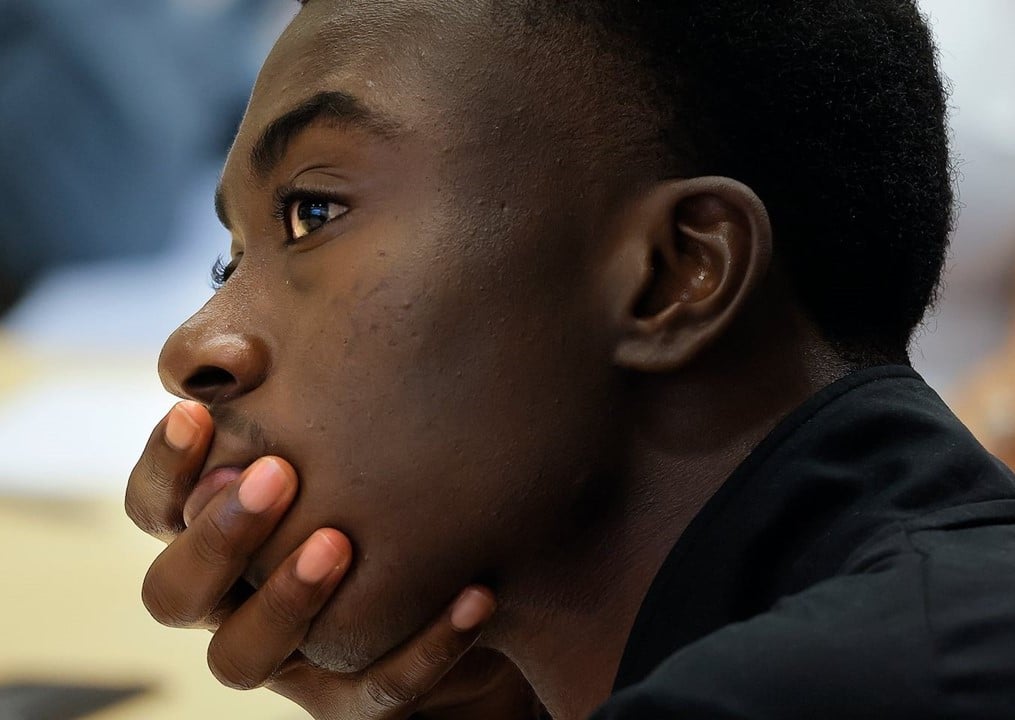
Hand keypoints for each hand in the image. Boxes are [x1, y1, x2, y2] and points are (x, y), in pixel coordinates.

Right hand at [125, 401, 539, 718]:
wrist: (466, 569)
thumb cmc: (393, 475)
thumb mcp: (346, 425)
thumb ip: (291, 390)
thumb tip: (238, 351)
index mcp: (221, 532)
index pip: (155, 509)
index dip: (165, 468)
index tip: (197, 411)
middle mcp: (237, 600)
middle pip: (175, 592)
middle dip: (219, 535)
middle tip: (277, 473)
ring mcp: (290, 659)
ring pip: (242, 658)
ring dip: (288, 598)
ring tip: (340, 541)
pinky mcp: (352, 700)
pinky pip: (376, 691)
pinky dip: (424, 647)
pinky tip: (475, 592)